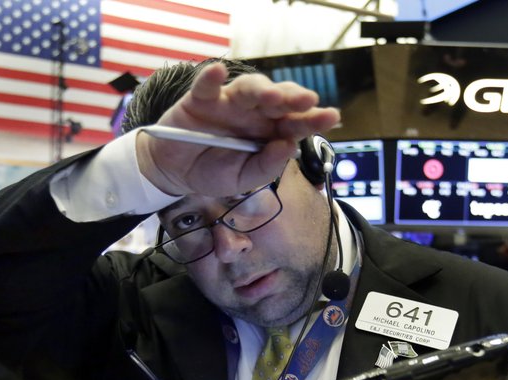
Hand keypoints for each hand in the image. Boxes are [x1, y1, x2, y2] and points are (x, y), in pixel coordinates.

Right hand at [136, 61, 339, 197]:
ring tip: (272, 96)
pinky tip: (217, 72)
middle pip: (278, 100)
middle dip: (294, 99)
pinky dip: (210, 78)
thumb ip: (266, 167)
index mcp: (269, 132)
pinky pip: (206, 85)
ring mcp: (228, 103)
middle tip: (309, 101)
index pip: (295, 123)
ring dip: (261, 89)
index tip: (331, 117)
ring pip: (248, 88)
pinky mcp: (201, 99)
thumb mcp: (243, 179)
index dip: (314, 119)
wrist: (176, 174)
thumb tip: (288, 147)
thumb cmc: (213, 172)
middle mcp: (253, 113)